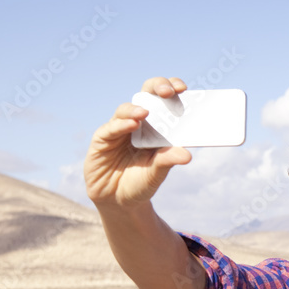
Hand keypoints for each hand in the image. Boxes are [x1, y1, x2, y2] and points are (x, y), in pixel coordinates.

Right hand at [84, 76, 191, 207]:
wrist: (119, 201)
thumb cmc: (141, 181)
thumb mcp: (157, 172)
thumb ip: (169, 160)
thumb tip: (187, 154)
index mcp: (155, 125)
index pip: (163, 99)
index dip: (171, 88)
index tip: (183, 88)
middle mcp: (137, 122)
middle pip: (145, 95)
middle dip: (156, 87)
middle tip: (168, 91)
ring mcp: (118, 129)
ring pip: (126, 110)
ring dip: (136, 109)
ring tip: (145, 113)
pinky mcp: (102, 140)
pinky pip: (110, 129)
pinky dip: (121, 125)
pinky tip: (132, 125)